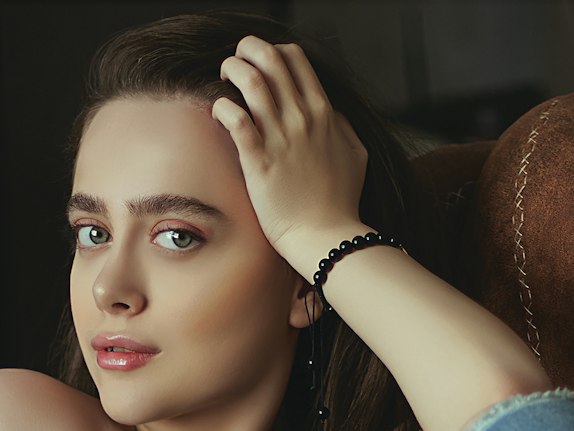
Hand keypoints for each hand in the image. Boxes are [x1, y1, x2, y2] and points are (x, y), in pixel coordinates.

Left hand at [213, 36, 367, 264]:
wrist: (326, 238)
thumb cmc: (341, 202)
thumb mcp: (355, 155)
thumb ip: (342, 126)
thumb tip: (331, 110)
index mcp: (323, 112)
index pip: (295, 58)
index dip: (273, 51)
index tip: (261, 64)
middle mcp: (301, 118)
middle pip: (270, 60)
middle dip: (247, 50)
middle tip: (236, 62)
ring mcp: (280, 139)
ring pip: (251, 81)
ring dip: (233, 70)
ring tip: (224, 79)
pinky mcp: (259, 162)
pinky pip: (236, 120)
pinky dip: (222, 107)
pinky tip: (218, 113)